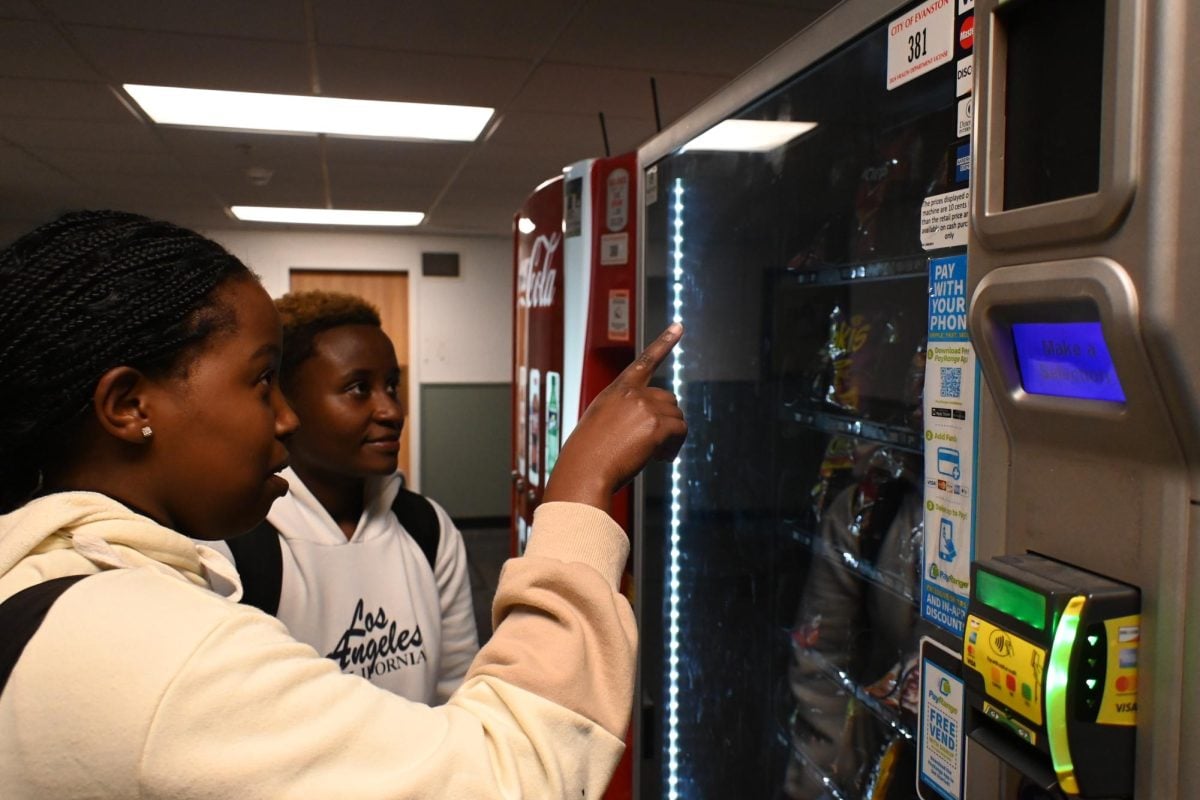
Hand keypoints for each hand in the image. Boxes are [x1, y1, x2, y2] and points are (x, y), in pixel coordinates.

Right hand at [543, 323, 686, 512]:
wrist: (584, 470)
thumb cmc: (587, 455)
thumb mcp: (598, 424)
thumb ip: (622, 416)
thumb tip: (649, 427)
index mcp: (617, 390)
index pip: (645, 361)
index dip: (664, 342)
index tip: (678, 326)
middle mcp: (632, 393)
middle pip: (669, 399)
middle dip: (666, 421)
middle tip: (656, 446)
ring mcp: (645, 407)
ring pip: (677, 417)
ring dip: (671, 437)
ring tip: (654, 455)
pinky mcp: (656, 424)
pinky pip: (680, 432)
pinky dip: (674, 447)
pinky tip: (660, 459)